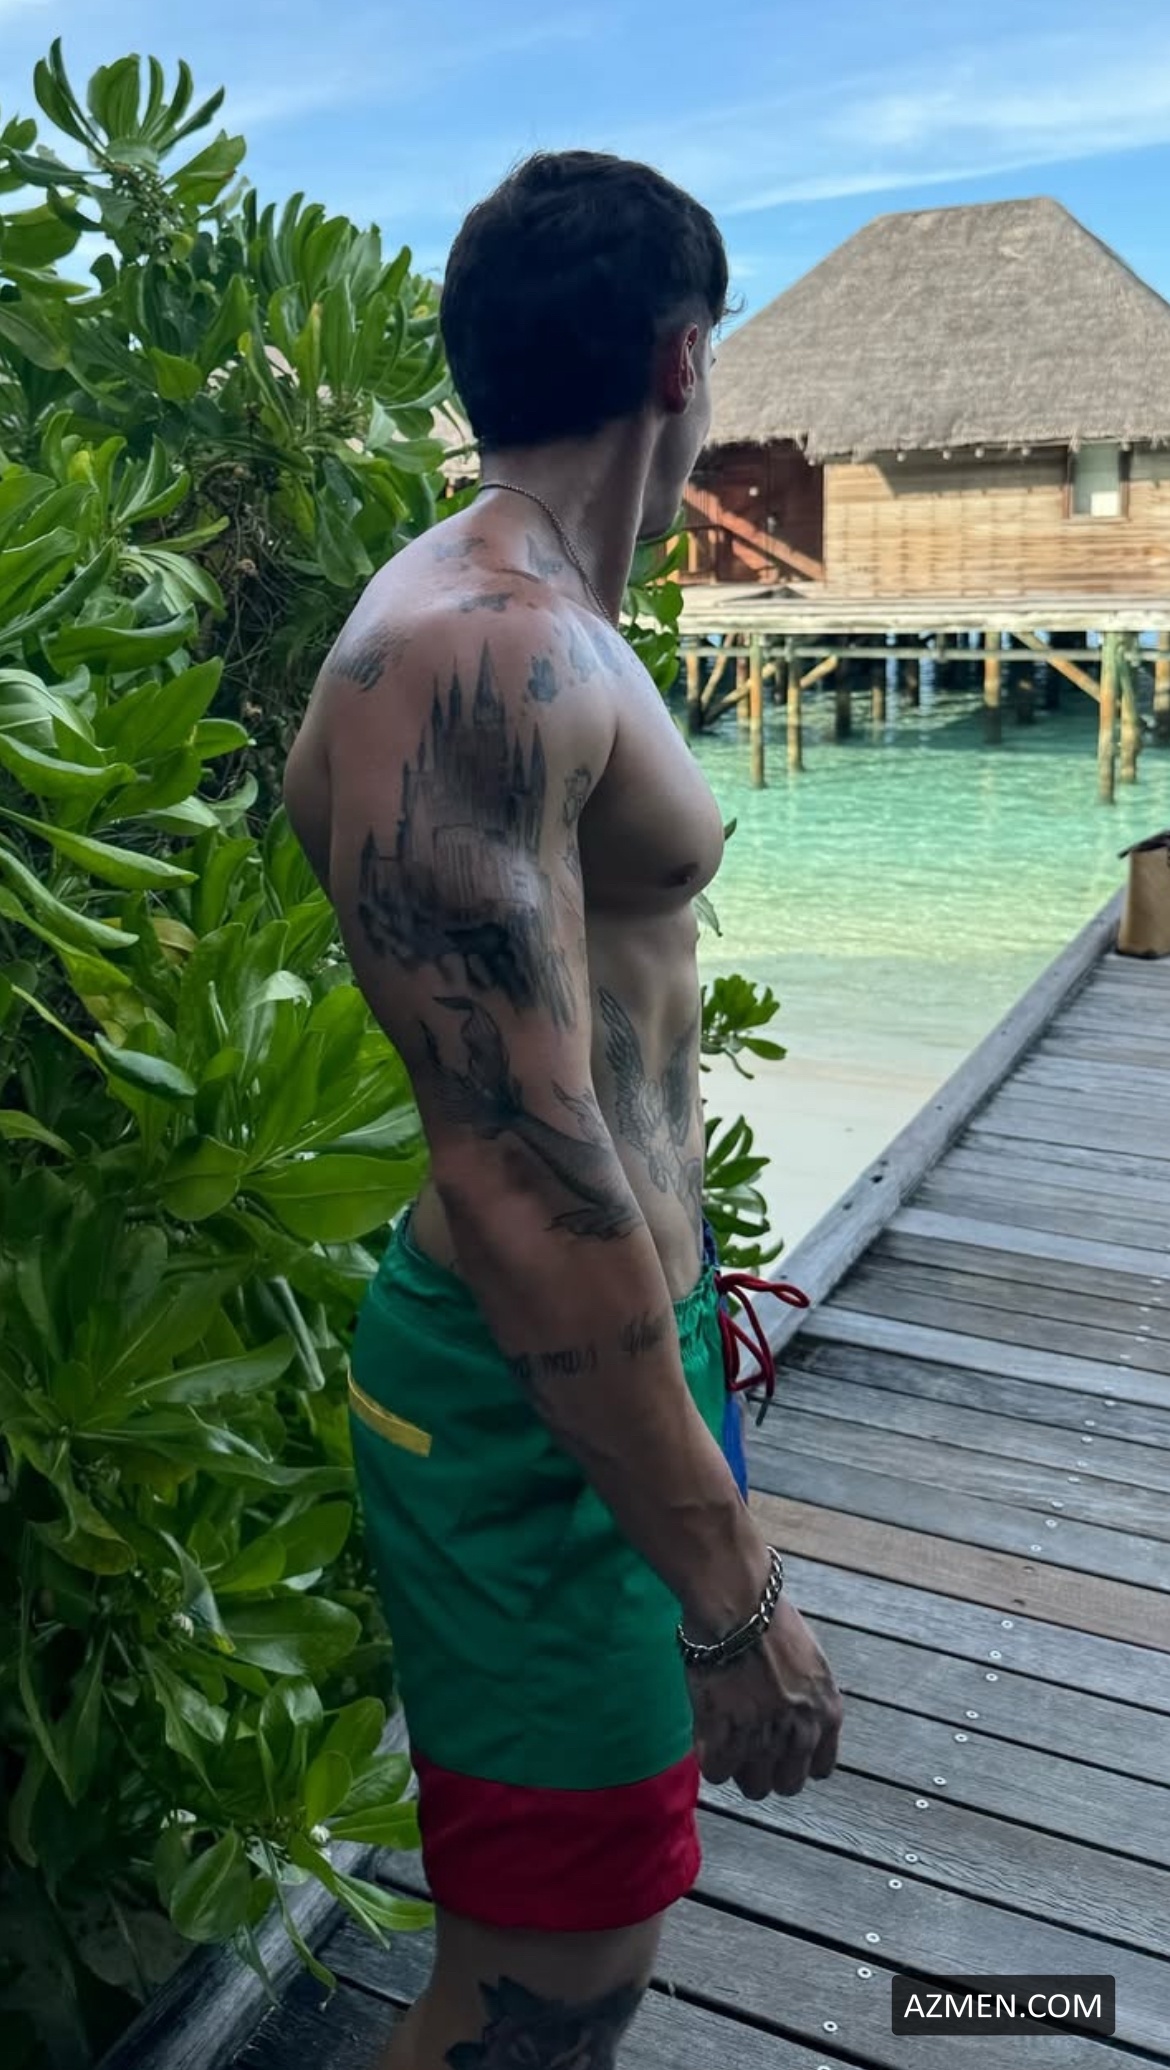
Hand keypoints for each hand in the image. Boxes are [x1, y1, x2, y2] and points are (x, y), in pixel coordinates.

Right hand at [687, 1595, 842, 1800]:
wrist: (738, 1602)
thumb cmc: (768, 1619)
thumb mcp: (809, 1664)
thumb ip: (805, 1702)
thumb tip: (789, 1721)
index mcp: (827, 1714)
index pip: (821, 1770)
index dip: (796, 1759)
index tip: (779, 1747)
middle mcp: (801, 1733)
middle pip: (786, 1785)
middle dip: (768, 1768)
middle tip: (747, 1741)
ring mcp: (764, 1738)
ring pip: (753, 1786)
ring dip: (738, 1766)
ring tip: (725, 1736)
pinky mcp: (726, 1736)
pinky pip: (718, 1773)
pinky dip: (710, 1758)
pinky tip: (707, 1733)